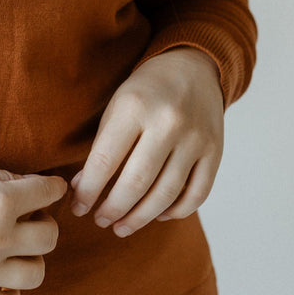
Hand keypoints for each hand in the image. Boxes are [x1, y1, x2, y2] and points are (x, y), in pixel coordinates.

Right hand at [0, 159, 65, 294]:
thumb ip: (2, 176)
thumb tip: (28, 185)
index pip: (46, 194)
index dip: (53, 187)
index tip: (53, 187)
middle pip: (49, 237)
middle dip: (44, 222)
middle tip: (30, 217)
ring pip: (36, 272)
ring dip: (31, 257)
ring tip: (16, 248)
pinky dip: (11, 290)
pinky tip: (2, 274)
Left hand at [70, 47, 223, 237]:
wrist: (192, 67)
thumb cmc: (145, 90)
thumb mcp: (116, 106)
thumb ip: (101, 147)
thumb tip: (81, 188)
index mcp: (134, 106)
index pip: (106, 160)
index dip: (89, 190)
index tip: (78, 207)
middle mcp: (167, 122)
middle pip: (136, 182)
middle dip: (113, 209)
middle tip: (100, 221)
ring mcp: (195, 139)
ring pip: (166, 194)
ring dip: (140, 218)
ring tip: (121, 227)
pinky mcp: (216, 152)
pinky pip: (196, 194)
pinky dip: (175, 212)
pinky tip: (157, 214)